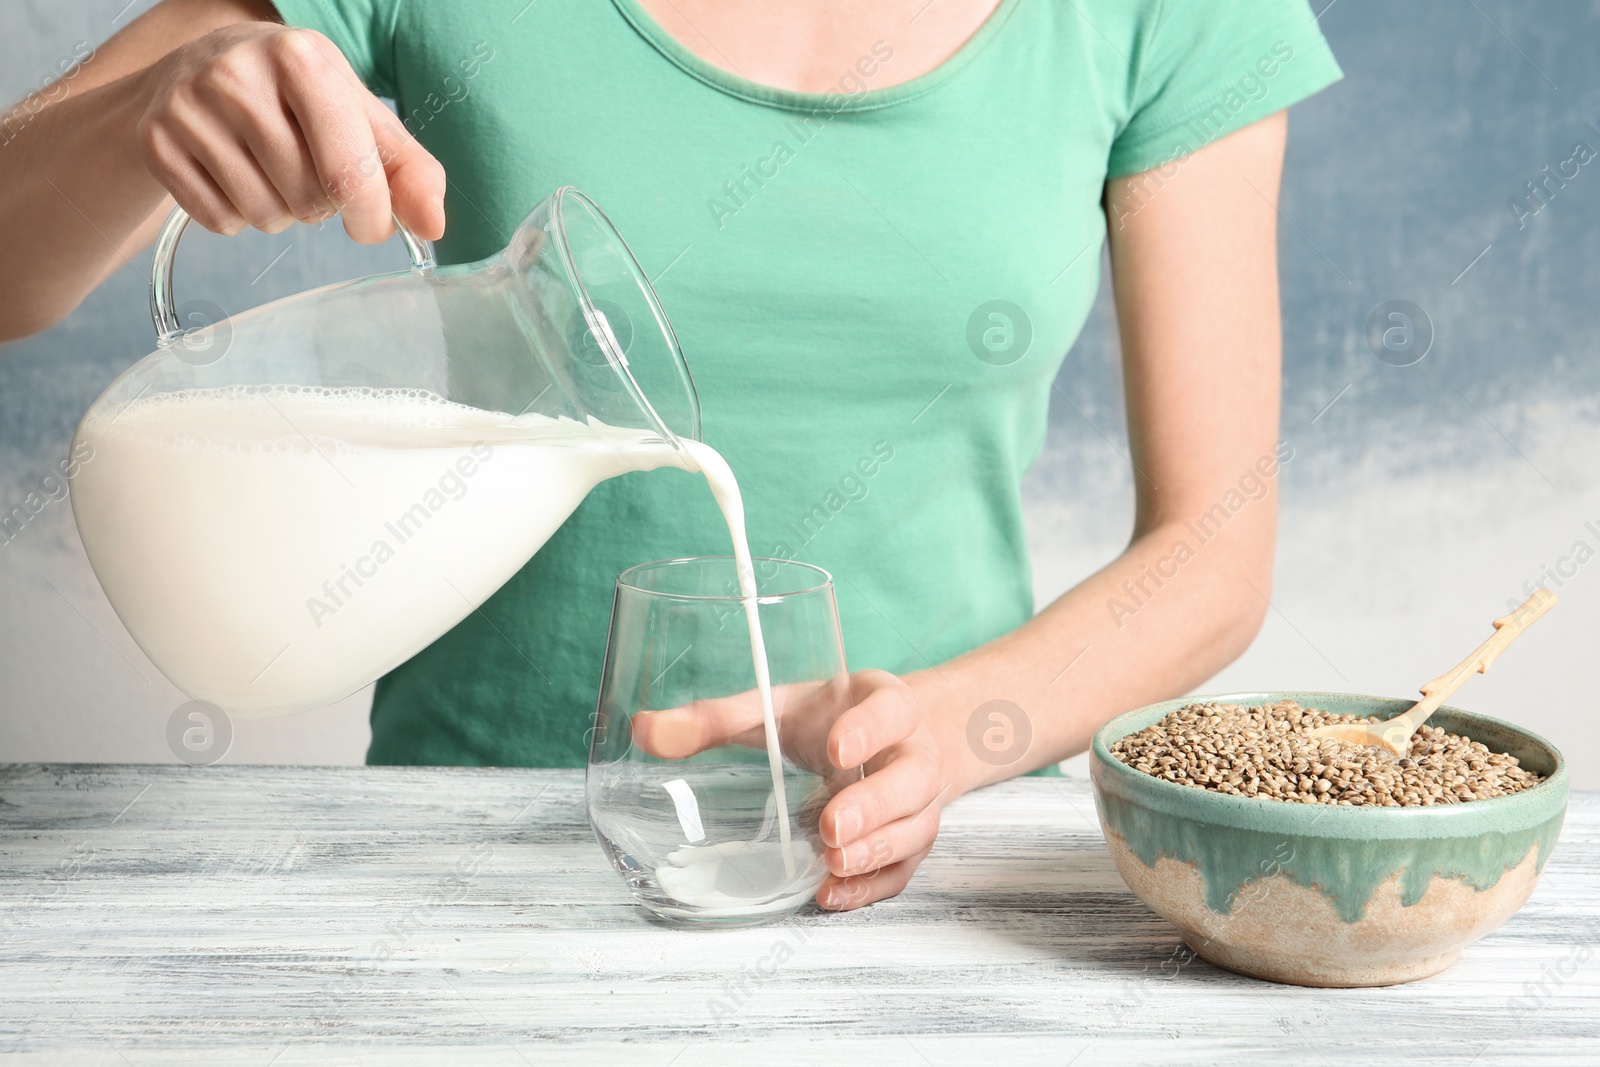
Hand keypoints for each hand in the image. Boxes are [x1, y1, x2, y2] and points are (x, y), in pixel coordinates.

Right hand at [133, 22, 444, 241]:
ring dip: (281, 211)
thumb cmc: (297, 98)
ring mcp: (189, 106)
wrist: (199, 69)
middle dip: (321, 204)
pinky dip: (237, 215)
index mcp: (302, 59)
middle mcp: (239, 74)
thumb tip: (433, 226)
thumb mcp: (359, 114)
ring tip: (270, 168)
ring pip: (265, 216)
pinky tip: (233, 174)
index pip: (349, 172)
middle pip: (309, 200)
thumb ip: (408, 169)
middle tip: (306, 169)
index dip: (371, 216)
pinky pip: (221, 221)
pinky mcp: (156, 140)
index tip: (372, 224)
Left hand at [631, 669, 950, 910]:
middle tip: (831, 827)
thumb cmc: (828, 719)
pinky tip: (833, 894)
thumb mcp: (777, 706)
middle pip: (912, 779)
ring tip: (832, 865)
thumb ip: (714, 718)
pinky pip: (905, 869)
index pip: (891, 711)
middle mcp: (912, 752)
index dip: (869, 730)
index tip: (837, 749)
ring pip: (917, 828)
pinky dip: (873, 887)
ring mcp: (919, 800)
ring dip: (878, 851)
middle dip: (876, 804)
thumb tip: (645, 730)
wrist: (893, 739)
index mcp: (885, 704)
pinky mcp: (911, 840)